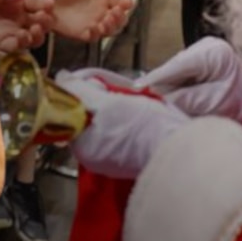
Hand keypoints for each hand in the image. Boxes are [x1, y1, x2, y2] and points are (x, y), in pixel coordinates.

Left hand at [49, 0, 132, 41]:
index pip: (122, 3)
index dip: (126, 4)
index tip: (126, 3)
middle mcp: (101, 13)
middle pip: (120, 20)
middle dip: (121, 17)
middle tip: (116, 11)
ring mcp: (92, 24)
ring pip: (109, 31)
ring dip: (111, 26)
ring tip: (107, 19)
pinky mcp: (81, 33)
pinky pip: (93, 37)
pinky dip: (96, 34)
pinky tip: (94, 27)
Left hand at [55, 70, 189, 179]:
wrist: (180, 146)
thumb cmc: (146, 127)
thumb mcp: (108, 101)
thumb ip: (81, 90)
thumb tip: (62, 79)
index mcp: (82, 146)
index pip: (69, 112)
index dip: (81, 93)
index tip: (95, 84)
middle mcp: (93, 158)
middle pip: (86, 117)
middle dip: (99, 100)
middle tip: (116, 92)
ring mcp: (111, 160)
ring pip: (103, 123)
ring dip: (114, 108)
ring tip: (130, 102)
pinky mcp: (129, 158)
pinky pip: (119, 132)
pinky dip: (125, 120)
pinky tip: (138, 115)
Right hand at [132, 37, 241, 126]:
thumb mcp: (210, 104)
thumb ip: (182, 98)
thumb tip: (155, 96)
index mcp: (214, 53)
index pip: (177, 64)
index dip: (156, 78)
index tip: (137, 89)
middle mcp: (207, 46)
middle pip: (173, 66)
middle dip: (161, 83)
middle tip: (147, 100)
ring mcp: (202, 50)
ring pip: (174, 69)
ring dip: (168, 85)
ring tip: (164, 102)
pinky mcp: (199, 58)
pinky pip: (179, 72)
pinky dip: (175, 84)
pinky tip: (176, 96)